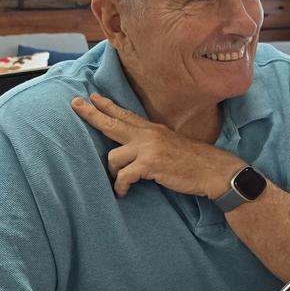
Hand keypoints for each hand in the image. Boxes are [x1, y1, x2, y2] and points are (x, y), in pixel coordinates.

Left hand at [72, 93, 244, 198]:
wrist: (213, 170)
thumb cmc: (194, 161)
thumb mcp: (171, 144)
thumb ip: (152, 142)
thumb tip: (136, 148)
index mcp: (153, 130)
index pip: (125, 114)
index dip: (107, 105)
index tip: (92, 97)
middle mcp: (148, 135)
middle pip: (112, 123)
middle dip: (91, 114)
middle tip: (75, 104)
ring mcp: (148, 148)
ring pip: (113, 157)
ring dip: (113, 172)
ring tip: (119, 182)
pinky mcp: (150, 164)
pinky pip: (123, 177)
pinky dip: (120, 187)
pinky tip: (123, 193)